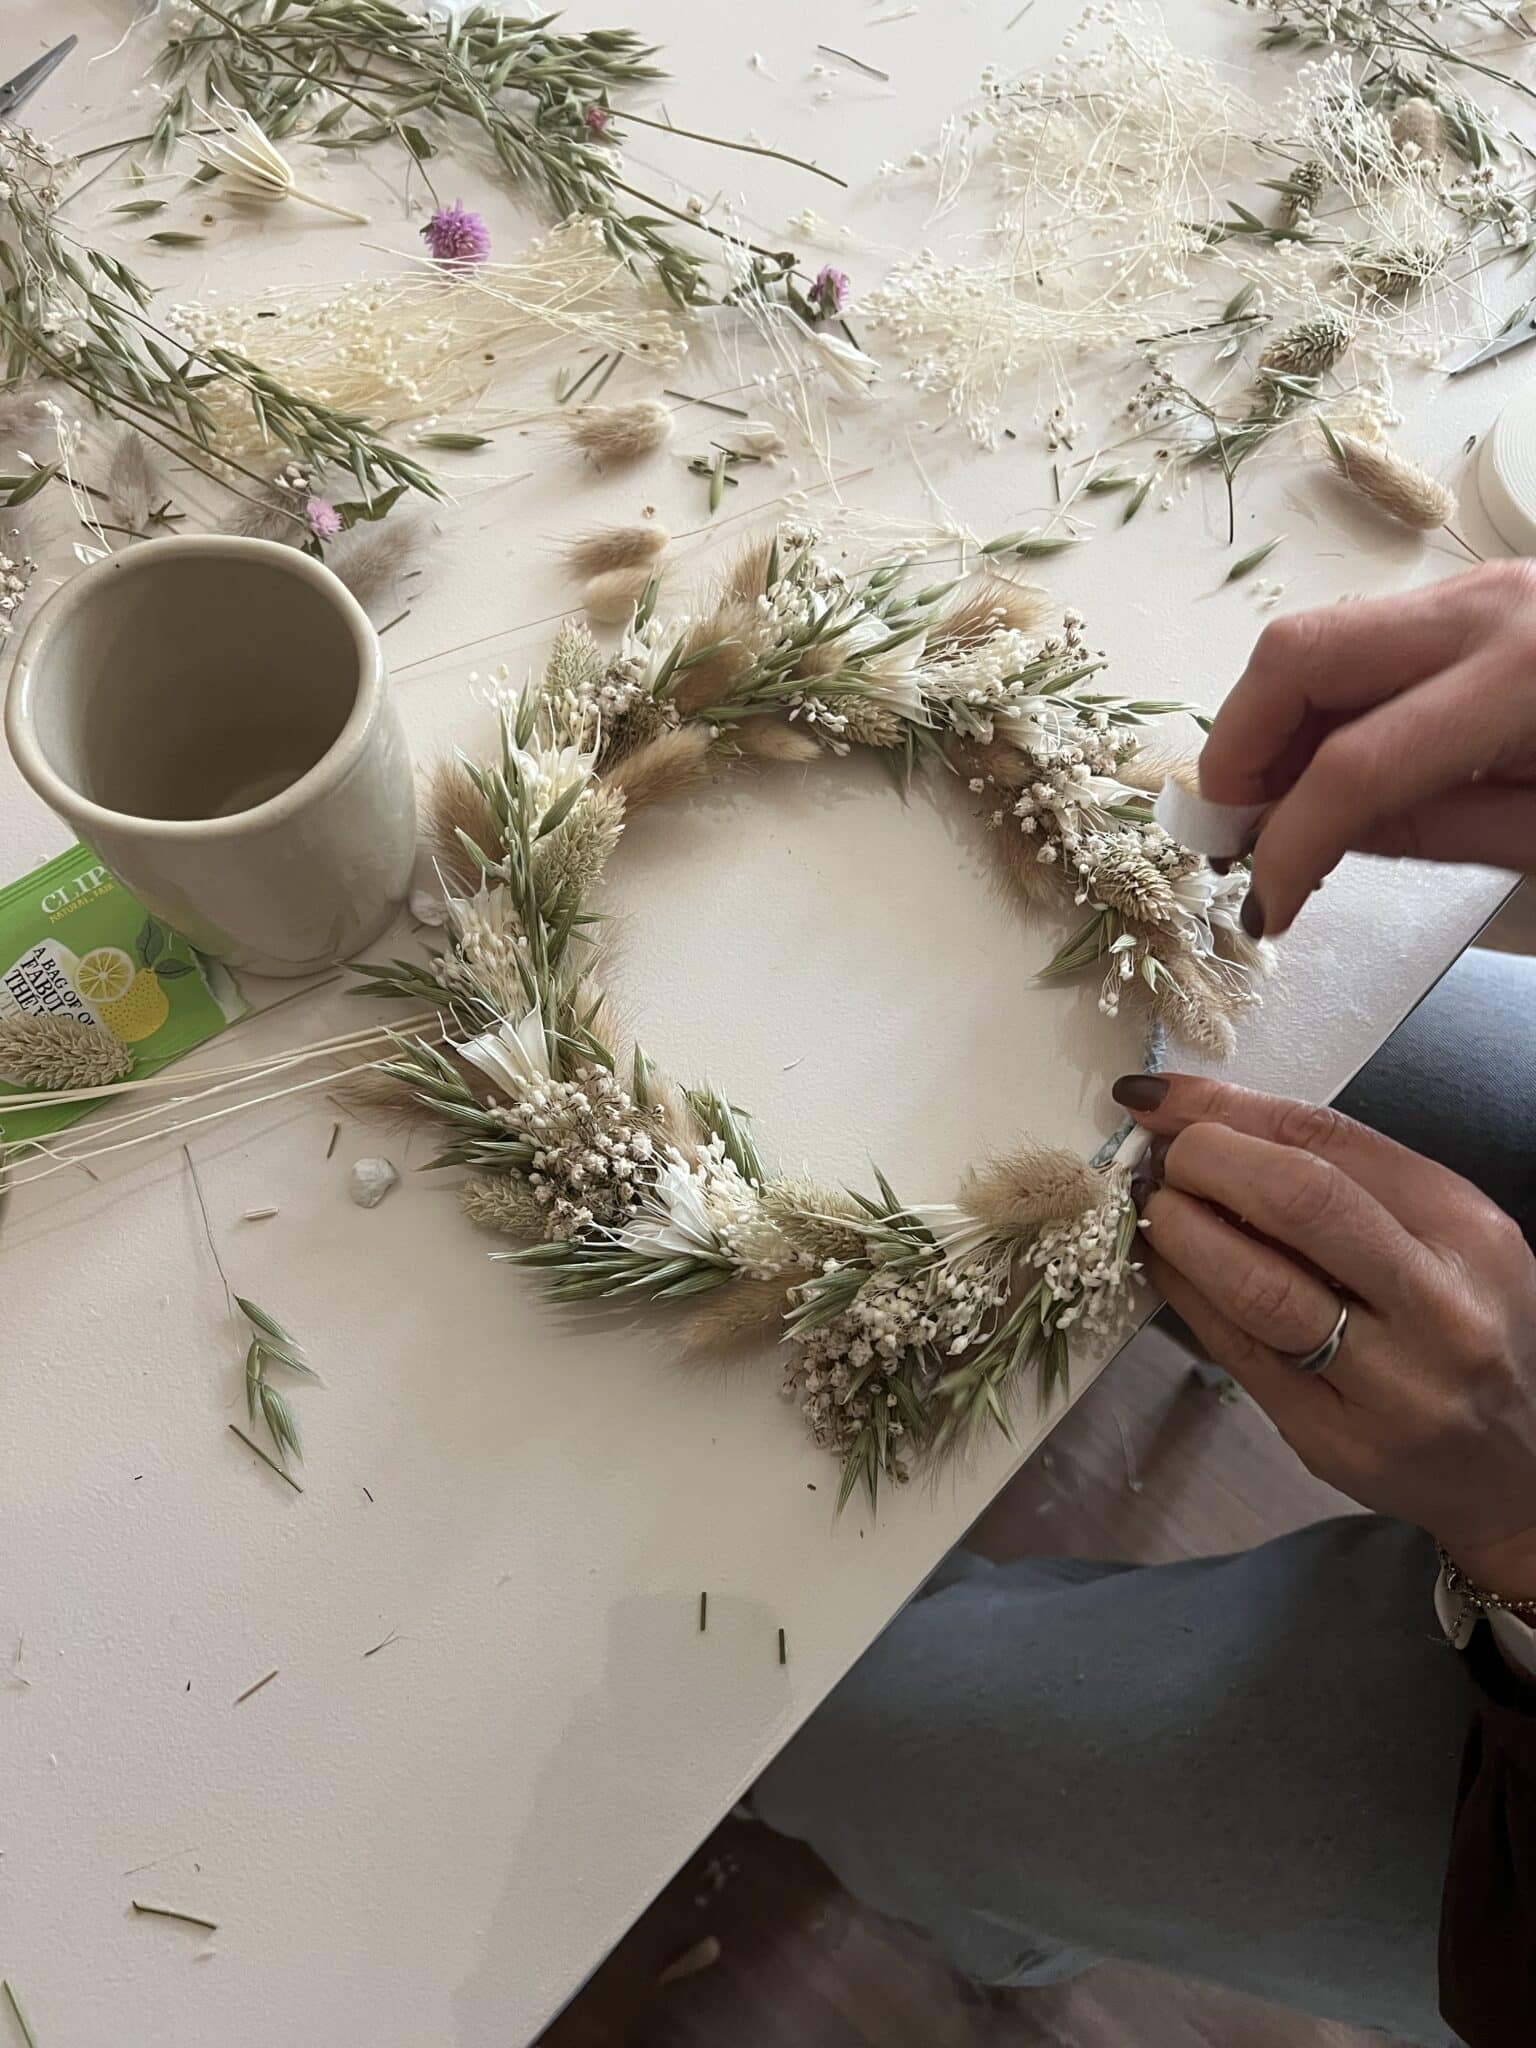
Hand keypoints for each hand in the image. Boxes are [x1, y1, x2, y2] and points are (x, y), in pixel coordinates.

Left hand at [1114, 1070, 1535, 1600]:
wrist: (1514, 1464)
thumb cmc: (1465, 1324)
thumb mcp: (1440, 1234)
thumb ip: (1340, 1178)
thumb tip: (1203, 1120)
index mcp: (1464, 1230)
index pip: (1327, 1140)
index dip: (1227, 1109)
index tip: (1159, 1098)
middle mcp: (1438, 1305)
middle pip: (1297, 1201)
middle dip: (1203, 1163)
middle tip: (1161, 1161)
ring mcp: (1390, 1384)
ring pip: (1256, 1287)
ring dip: (1179, 1232)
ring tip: (1154, 1208)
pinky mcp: (1334, 1440)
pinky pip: (1237, 1351)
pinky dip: (1186, 1295)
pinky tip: (1167, 1266)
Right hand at [1199, 560, 1535, 937]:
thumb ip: (1429, 829)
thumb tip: (1313, 844)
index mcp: (1524, 679)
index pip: (1354, 765)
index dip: (1289, 844)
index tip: (1266, 904)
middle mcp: (1489, 610)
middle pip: (1296, 656)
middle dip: (1240, 752)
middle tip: (1234, 833)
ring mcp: (1478, 588)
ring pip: (1316, 641)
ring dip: (1272, 727)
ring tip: (1279, 812)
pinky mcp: (1475, 594)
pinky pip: (1359, 642)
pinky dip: (1318, 706)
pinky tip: (1327, 772)